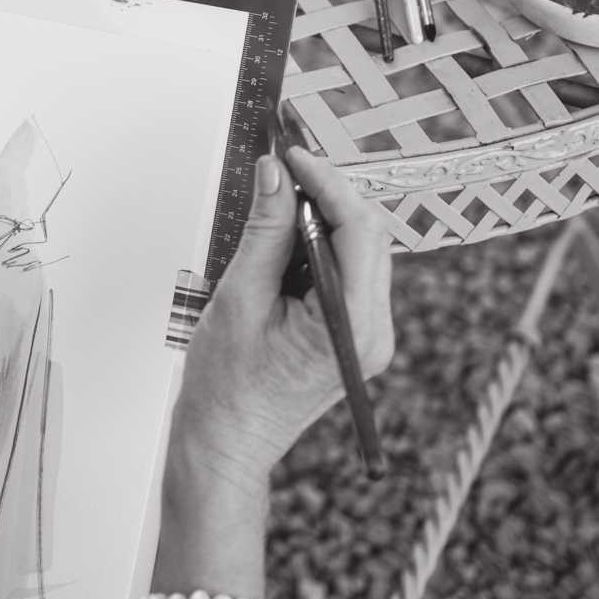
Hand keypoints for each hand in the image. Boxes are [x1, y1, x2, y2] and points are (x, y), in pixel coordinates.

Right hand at [169, 145, 393, 493]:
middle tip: (282, 166)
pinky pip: (346, 270)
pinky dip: (318, 242)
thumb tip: (275, 174)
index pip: (359, 230)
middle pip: (368, 235)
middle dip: (327, 193)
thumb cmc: (227, 388)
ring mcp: (366, 334)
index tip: (293, 154)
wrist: (225, 443)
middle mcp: (373, 331)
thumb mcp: (239, 297)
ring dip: (321, 215)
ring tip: (277, 196)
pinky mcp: (351, 332)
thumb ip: (265, 231)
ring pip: (359, 249)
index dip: (327, 182)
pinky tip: (284, 233)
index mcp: (353, 327)